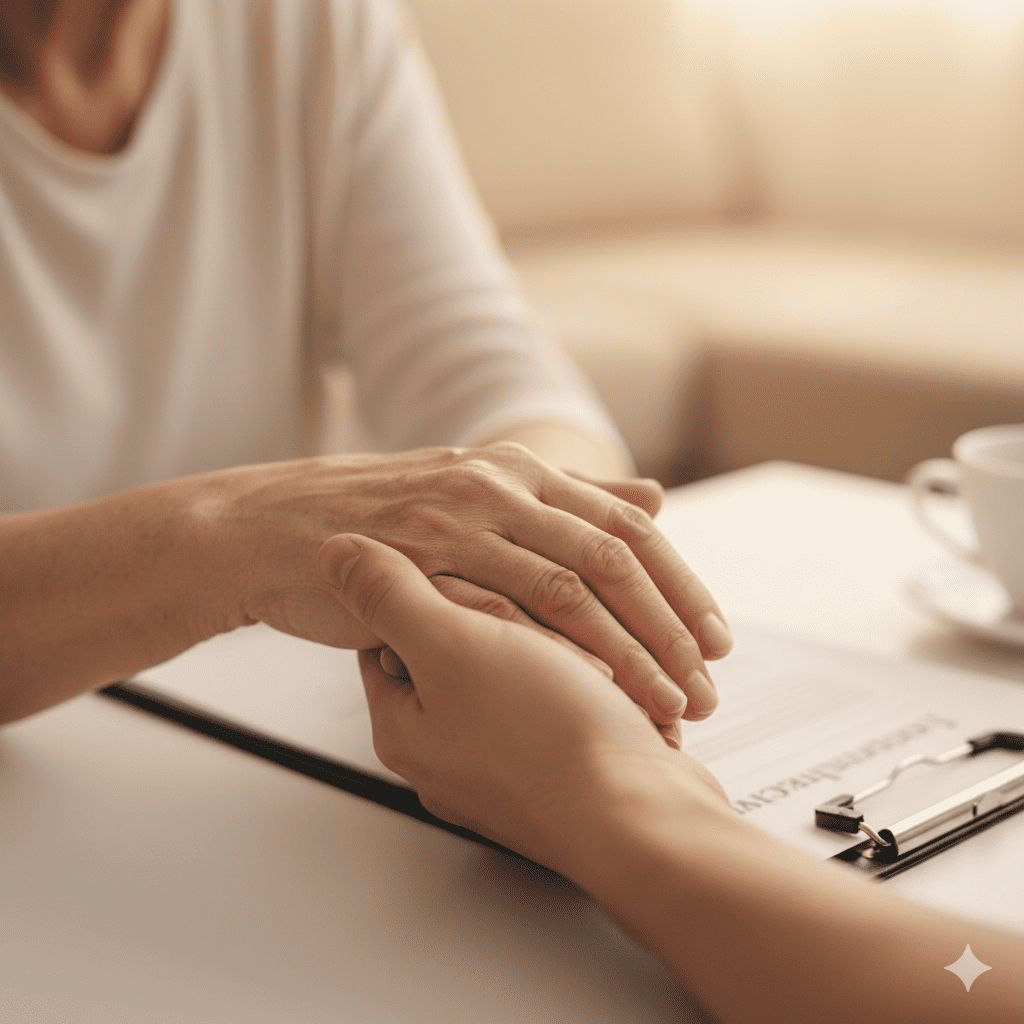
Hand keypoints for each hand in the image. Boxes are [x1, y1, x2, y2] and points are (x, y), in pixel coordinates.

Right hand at [213, 442, 729, 723]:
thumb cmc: (378, 519)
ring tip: (665, 701)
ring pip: (568, 589)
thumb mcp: (480, 490)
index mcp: (519, 472)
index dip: (681, 585)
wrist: (271, 529)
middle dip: (670, 625)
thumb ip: (569, 498)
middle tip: (707, 680)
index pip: (626, 529)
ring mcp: (457, 525)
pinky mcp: (417, 568)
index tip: (715, 636)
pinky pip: (498, 615)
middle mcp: (496, 489)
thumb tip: (652, 497)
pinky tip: (581, 693)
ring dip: (626, 650)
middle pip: (613, 557)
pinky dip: (550, 659)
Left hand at [319, 533, 728, 870]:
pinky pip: (557, 704)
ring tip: (570, 621)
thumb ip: (393, 597)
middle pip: (448, 656)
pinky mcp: (561, 769)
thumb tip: (335, 555)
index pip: (384, 638)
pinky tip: (601, 667)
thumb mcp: (453, 647)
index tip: (447, 563)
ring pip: (511, 677)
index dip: (415, 590)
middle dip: (486, 614)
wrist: (643, 820)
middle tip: (517, 585)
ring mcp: (506, 768)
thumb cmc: (549, 742)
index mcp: (404, 728)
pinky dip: (577, 678)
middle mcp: (447, 754)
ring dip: (539, 643)